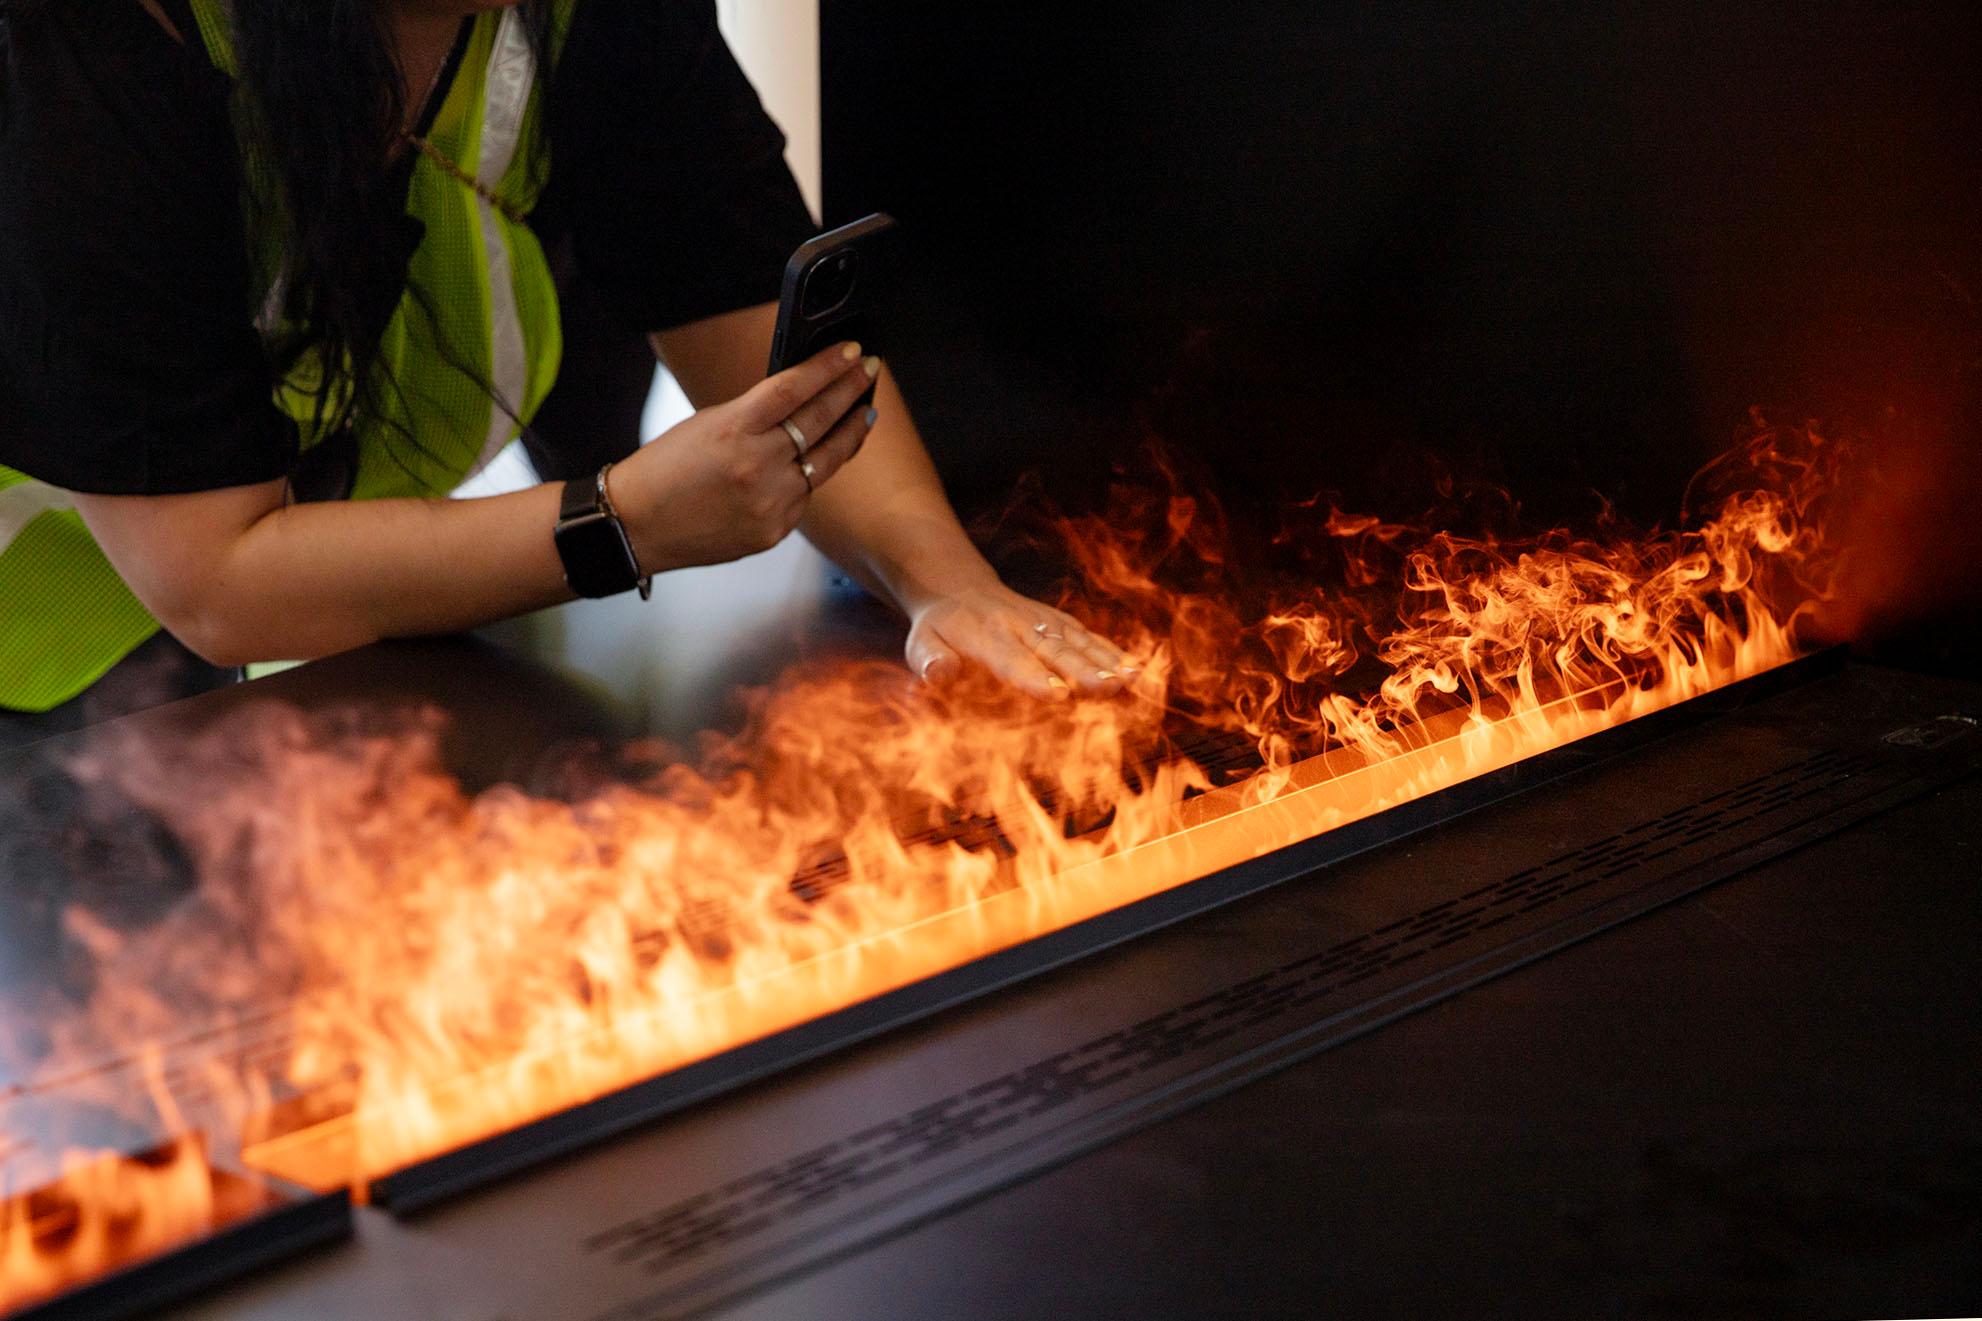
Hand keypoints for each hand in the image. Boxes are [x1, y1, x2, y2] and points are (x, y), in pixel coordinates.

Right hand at [611, 341, 880, 571]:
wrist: (637, 526)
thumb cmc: (665, 470)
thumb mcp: (707, 424)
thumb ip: (755, 414)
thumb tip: (801, 399)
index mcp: (734, 430)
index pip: (794, 388)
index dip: (828, 367)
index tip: (853, 351)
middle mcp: (757, 466)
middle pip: (819, 421)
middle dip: (849, 392)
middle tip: (869, 371)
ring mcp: (769, 502)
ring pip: (824, 463)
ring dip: (848, 433)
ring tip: (863, 412)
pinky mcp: (774, 531)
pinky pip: (803, 496)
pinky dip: (810, 475)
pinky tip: (818, 459)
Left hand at [905, 581, 1135, 699]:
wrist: (956, 588)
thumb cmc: (938, 627)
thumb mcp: (920, 641)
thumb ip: (928, 658)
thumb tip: (939, 672)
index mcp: (985, 635)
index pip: (1011, 658)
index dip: (1034, 676)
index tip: (1058, 693)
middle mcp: (1019, 625)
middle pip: (1054, 648)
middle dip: (1083, 668)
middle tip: (1108, 686)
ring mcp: (1042, 621)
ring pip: (1077, 640)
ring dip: (1106, 659)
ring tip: (1132, 677)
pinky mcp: (1057, 620)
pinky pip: (1086, 634)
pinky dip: (1110, 650)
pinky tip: (1134, 668)